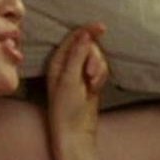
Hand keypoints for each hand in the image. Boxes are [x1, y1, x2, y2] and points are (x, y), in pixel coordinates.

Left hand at [46, 23, 108, 146]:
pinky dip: (102, 76)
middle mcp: (68, 65)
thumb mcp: (69, 79)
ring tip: (93, 85)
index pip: (73, 38)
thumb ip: (77, 55)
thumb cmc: (66, 108)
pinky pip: (101, 69)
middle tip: (91, 75)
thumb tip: (85, 34)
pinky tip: (96, 88)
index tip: (102, 27)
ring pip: (97, 58)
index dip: (87, 31)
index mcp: (57, 61)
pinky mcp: (91, 80)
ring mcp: (80, 72)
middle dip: (94, 58)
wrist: (75, 131)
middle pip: (88, 47)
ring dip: (99, 68)